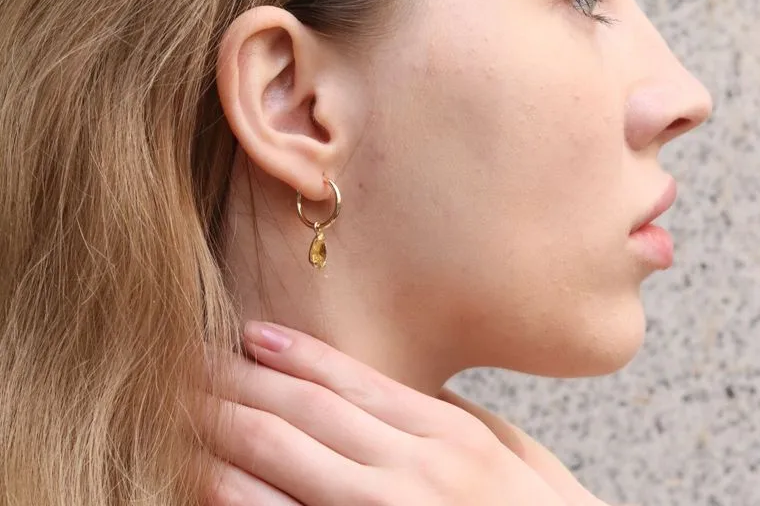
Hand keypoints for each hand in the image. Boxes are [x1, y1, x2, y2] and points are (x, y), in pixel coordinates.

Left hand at [198, 321, 571, 505]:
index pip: (353, 380)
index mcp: (450, 434)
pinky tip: (206, 477)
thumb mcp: (515, 457)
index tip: (252, 332)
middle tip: (192, 358)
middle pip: (305, 412)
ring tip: (182, 406)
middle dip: (243, 381)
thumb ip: (458, 420)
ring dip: (225, 431)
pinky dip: (239, 498)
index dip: (296, 353)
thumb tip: (402, 391)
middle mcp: (413, 472)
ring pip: (283, 461)